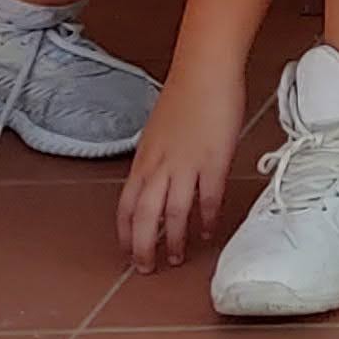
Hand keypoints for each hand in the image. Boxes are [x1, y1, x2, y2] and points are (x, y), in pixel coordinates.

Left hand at [118, 64, 248, 274]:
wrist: (204, 70)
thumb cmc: (184, 95)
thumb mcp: (159, 132)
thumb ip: (157, 159)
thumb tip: (157, 179)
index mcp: (144, 160)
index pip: (125, 205)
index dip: (124, 232)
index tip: (127, 250)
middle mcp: (160, 166)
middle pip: (143, 217)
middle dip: (142, 246)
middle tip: (146, 268)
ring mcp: (186, 165)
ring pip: (173, 214)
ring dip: (173, 240)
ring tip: (176, 258)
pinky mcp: (213, 161)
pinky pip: (207, 199)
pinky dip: (206, 219)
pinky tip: (206, 231)